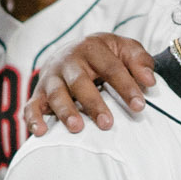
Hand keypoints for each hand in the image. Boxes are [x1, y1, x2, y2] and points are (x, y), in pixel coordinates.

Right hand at [26, 32, 157, 135]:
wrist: (73, 50)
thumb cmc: (105, 55)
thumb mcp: (124, 49)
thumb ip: (139, 60)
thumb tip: (149, 81)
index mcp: (91, 47)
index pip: (110, 67)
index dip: (125, 87)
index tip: (139, 106)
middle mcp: (68, 61)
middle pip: (79, 81)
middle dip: (93, 103)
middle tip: (107, 123)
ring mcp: (51, 77)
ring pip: (56, 94)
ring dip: (65, 111)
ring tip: (77, 128)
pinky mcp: (38, 93)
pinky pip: (31, 106)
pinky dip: (33, 119)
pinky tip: (41, 132)